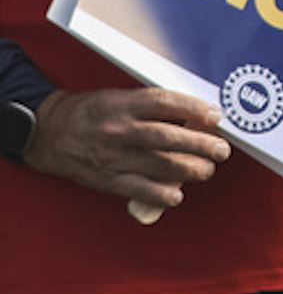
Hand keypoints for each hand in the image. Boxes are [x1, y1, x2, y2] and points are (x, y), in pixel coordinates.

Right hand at [23, 87, 232, 208]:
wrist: (50, 133)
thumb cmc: (94, 113)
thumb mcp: (120, 98)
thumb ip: (152, 107)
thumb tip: (194, 117)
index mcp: (122, 104)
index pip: (163, 102)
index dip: (193, 108)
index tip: (215, 116)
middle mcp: (117, 130)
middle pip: (165, 137)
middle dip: (198, 144)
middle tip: (221, 149)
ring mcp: (110, 156)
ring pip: (156, 164)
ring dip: (187, 170)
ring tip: (206, 170)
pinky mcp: (105, 179)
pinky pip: (137, 189)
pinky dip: (160, 194)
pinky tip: (177, 194)